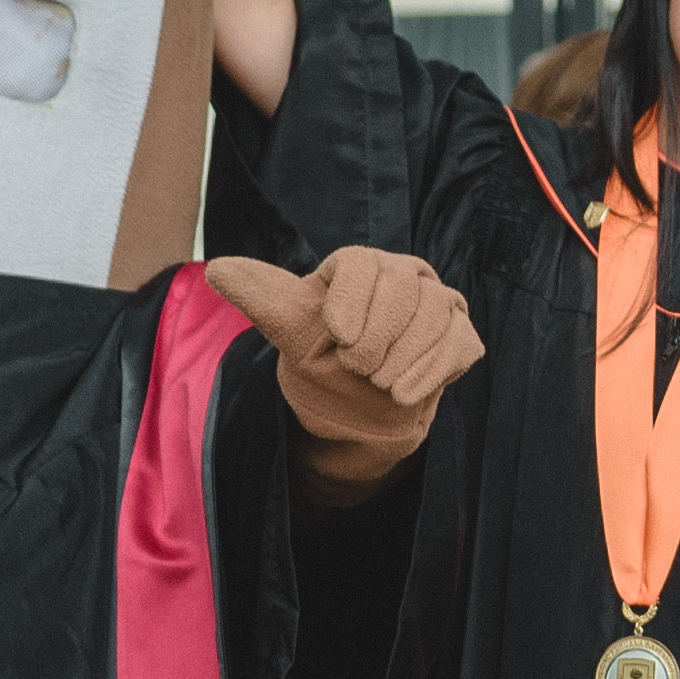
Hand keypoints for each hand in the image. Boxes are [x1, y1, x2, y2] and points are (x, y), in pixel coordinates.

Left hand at [206, 246, 481, 494]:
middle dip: (377, 337)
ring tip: (379, 385)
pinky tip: (403, 393)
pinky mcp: (461, 334)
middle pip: (403, 286)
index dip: (351, 301)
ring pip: (435, 314)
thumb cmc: (322, 364)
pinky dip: (430, 372)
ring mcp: (438, 302)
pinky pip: (458, 343)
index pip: (362, 264)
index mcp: (359, 265)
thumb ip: (262, 298)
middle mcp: (403, 273)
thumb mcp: (289, 333)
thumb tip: (218, 269)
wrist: (358, 414)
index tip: (337, 338)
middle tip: (356, 369)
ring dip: (402, 359)